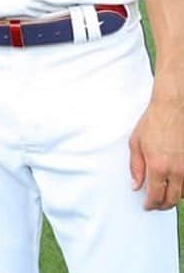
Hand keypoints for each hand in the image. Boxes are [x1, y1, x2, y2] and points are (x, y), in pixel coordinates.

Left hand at [129, 92, 183, 209]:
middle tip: (155, 204)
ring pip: (183, 194)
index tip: (147, 206)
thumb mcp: (136, 143)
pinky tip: (176, 186)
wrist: (172, 108)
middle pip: (172, 199)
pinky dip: (183, 189)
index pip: (156, 196)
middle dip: (162, 205)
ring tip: (164, 196)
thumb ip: (136, 167)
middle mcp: (176, 171)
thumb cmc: (153, 122)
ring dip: (174, 198)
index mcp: (158, 166)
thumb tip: (136, 185)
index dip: (151, 204)